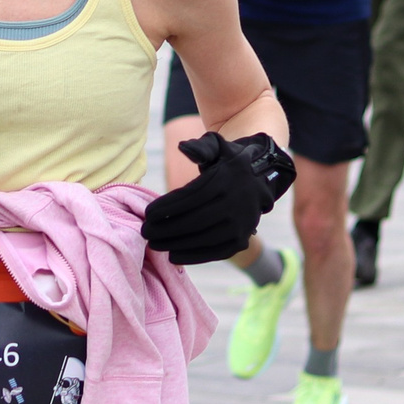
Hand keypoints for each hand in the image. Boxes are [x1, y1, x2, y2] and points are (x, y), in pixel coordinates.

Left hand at [142, 132, 294, 263]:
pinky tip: (173, 256)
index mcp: (225, 180)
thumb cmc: (227, 162)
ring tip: (154, 244)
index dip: (166, 207)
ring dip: (175, 244)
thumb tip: (183, 147)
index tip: (147, 213)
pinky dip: (193, 257)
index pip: (190, 197)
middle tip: (145, 231)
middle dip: (165, 228)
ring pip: (203, 239)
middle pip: (194, 221)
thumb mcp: (217, 146)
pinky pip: (215, 253)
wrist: (259, 180)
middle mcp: (235, 205)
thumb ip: (200, 147)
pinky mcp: (241, 241)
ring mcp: (240, 225)